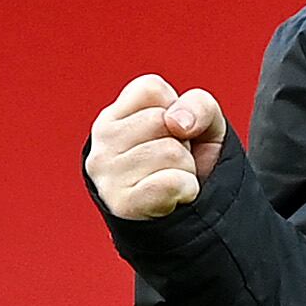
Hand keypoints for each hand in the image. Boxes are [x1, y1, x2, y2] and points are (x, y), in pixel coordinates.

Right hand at [88, 74, 226, 219]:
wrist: (192, 217)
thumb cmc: (190, 163)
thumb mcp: (204, 123)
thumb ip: (200, 105)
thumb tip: (176, 123)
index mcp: (114, 116)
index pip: (151, 88)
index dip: (176, 108)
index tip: (171, 132)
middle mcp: (101, 142)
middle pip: (162, 120)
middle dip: (182, 142)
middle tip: (172, 162)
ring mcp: (107, 173)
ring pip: (171, 153)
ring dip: (186, 169)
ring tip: (170, 179)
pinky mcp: (122, 203)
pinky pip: (173, 182)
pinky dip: (187, 189)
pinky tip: (173, 198)